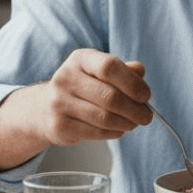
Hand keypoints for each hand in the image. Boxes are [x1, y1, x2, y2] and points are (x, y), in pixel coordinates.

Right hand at [0, 50, 150, 169]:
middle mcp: (66, 78)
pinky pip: (96, 132)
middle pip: (110, 97)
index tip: (146, 96)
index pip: (110, 66)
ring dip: (127, 124)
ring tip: (134, 123)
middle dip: (135, 110)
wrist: (46, 108)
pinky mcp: (59, 126)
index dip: (133, 83)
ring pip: (105, 118)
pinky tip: (119, 129)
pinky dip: (114, 133)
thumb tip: (140, 72)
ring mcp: (59, 102)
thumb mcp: (101, 72)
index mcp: (80, 59)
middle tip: (146, 116)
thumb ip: (124, 71)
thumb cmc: (84, 88)